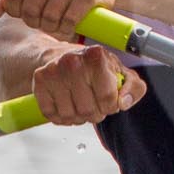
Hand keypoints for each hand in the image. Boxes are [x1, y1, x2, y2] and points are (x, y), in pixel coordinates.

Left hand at [0, 0, 119, 38]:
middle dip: (35, 21)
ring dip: (52, 27)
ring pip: (49, 18)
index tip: (25, 12)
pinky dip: (67, 28)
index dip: (15, 11)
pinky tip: (69, 23)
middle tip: (43, 19)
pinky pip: (69, 21)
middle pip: (30, 9)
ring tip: (56, 22)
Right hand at [30, 45, 144, 126]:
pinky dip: (60, 117)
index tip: (108, 100)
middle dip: (95, 114)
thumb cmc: (93, 66)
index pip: (109, 99)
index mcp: (96, 56)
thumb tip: (123, 103)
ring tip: (80, 104)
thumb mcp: (121, 72)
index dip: (111, 106)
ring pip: (69, 116)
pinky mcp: (39, 81)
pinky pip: (51, 115)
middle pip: (88, 110)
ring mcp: (53, 71)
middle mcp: (72, 62)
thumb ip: (134, 88)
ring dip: (78, 117)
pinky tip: (66, 105)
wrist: (61, 55)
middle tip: (94, 104)